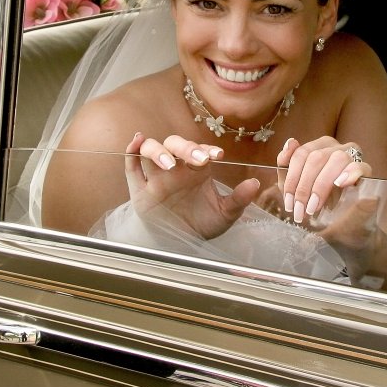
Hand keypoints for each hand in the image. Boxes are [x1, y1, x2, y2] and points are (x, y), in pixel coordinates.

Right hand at [124, 132, 259, 239]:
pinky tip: (136, 142)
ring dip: (158, 151)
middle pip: (175, 144)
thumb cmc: (201, 224)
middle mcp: (175, 168)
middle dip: (186, 148)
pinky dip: (131, 151)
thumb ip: (238, 199)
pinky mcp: (139, 188)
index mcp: (196, 170)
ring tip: (168, 164)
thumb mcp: (224, 214)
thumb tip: (255, 184)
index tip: (217, 156)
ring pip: (151, 149)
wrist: (179, 244)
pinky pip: (131, 165)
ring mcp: (155, 175)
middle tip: (198, 160)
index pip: (199, 151)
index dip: (206, 150)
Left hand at [276, 137, 369, 223]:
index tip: (288, 203)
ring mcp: (352, 156)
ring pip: (337, 159)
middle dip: (304, 187)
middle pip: (316, 157)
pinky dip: (349, 173)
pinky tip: (340, 184)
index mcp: (318, 147)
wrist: (341, 223)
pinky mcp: (366, 170)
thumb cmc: (317, 201)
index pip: (301, 154)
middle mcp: (335, 147)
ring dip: (322, 185)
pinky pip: (360, 166)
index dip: (292, 179)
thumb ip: (287, 166)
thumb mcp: (297, 187)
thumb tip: (291, 141)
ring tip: (315, 207)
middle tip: (300, 210)